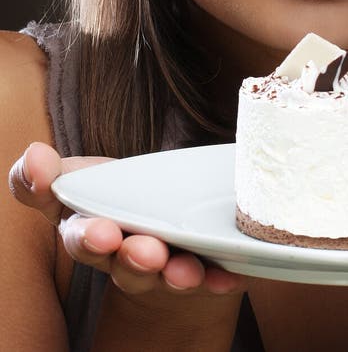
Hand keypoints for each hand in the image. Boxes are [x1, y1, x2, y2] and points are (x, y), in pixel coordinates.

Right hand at [9, 141, 247, 297]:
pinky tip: (230, 275)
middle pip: (121, 261)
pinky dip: (219, 277)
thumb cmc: (117, 198)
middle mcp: (123, 257)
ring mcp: (162, 267)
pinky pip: (210, 277)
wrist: (162, 230)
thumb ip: (45, 172)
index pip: (78, 235)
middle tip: (139, 248)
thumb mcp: (80, 178)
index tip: (99, 229)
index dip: (85, 235)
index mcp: (91, 231)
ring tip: (182, 268)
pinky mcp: (200, 271)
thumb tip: (32, 155)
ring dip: (172, 272)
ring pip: (163, 275)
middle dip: (128, 256)